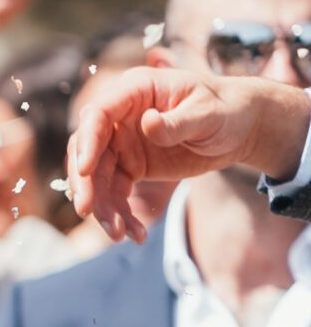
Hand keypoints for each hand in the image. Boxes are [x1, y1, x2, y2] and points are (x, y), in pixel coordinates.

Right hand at [68, 67, 310, 241]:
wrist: (241, 128)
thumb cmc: (227, 109)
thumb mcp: (207, 113)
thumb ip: (177, 122)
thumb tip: (148, 123)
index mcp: (136, 92)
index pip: (98, 115)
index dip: (87, 142)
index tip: (84, 170)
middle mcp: (121, 118)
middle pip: (87, 150)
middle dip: (85, 183)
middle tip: (88, 210)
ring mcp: (123, 143)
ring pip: (98, 178)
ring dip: (103, 207)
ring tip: (118, 233)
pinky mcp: (131, 167)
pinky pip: (115, 193)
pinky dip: (121, 214)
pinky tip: (135, 234)